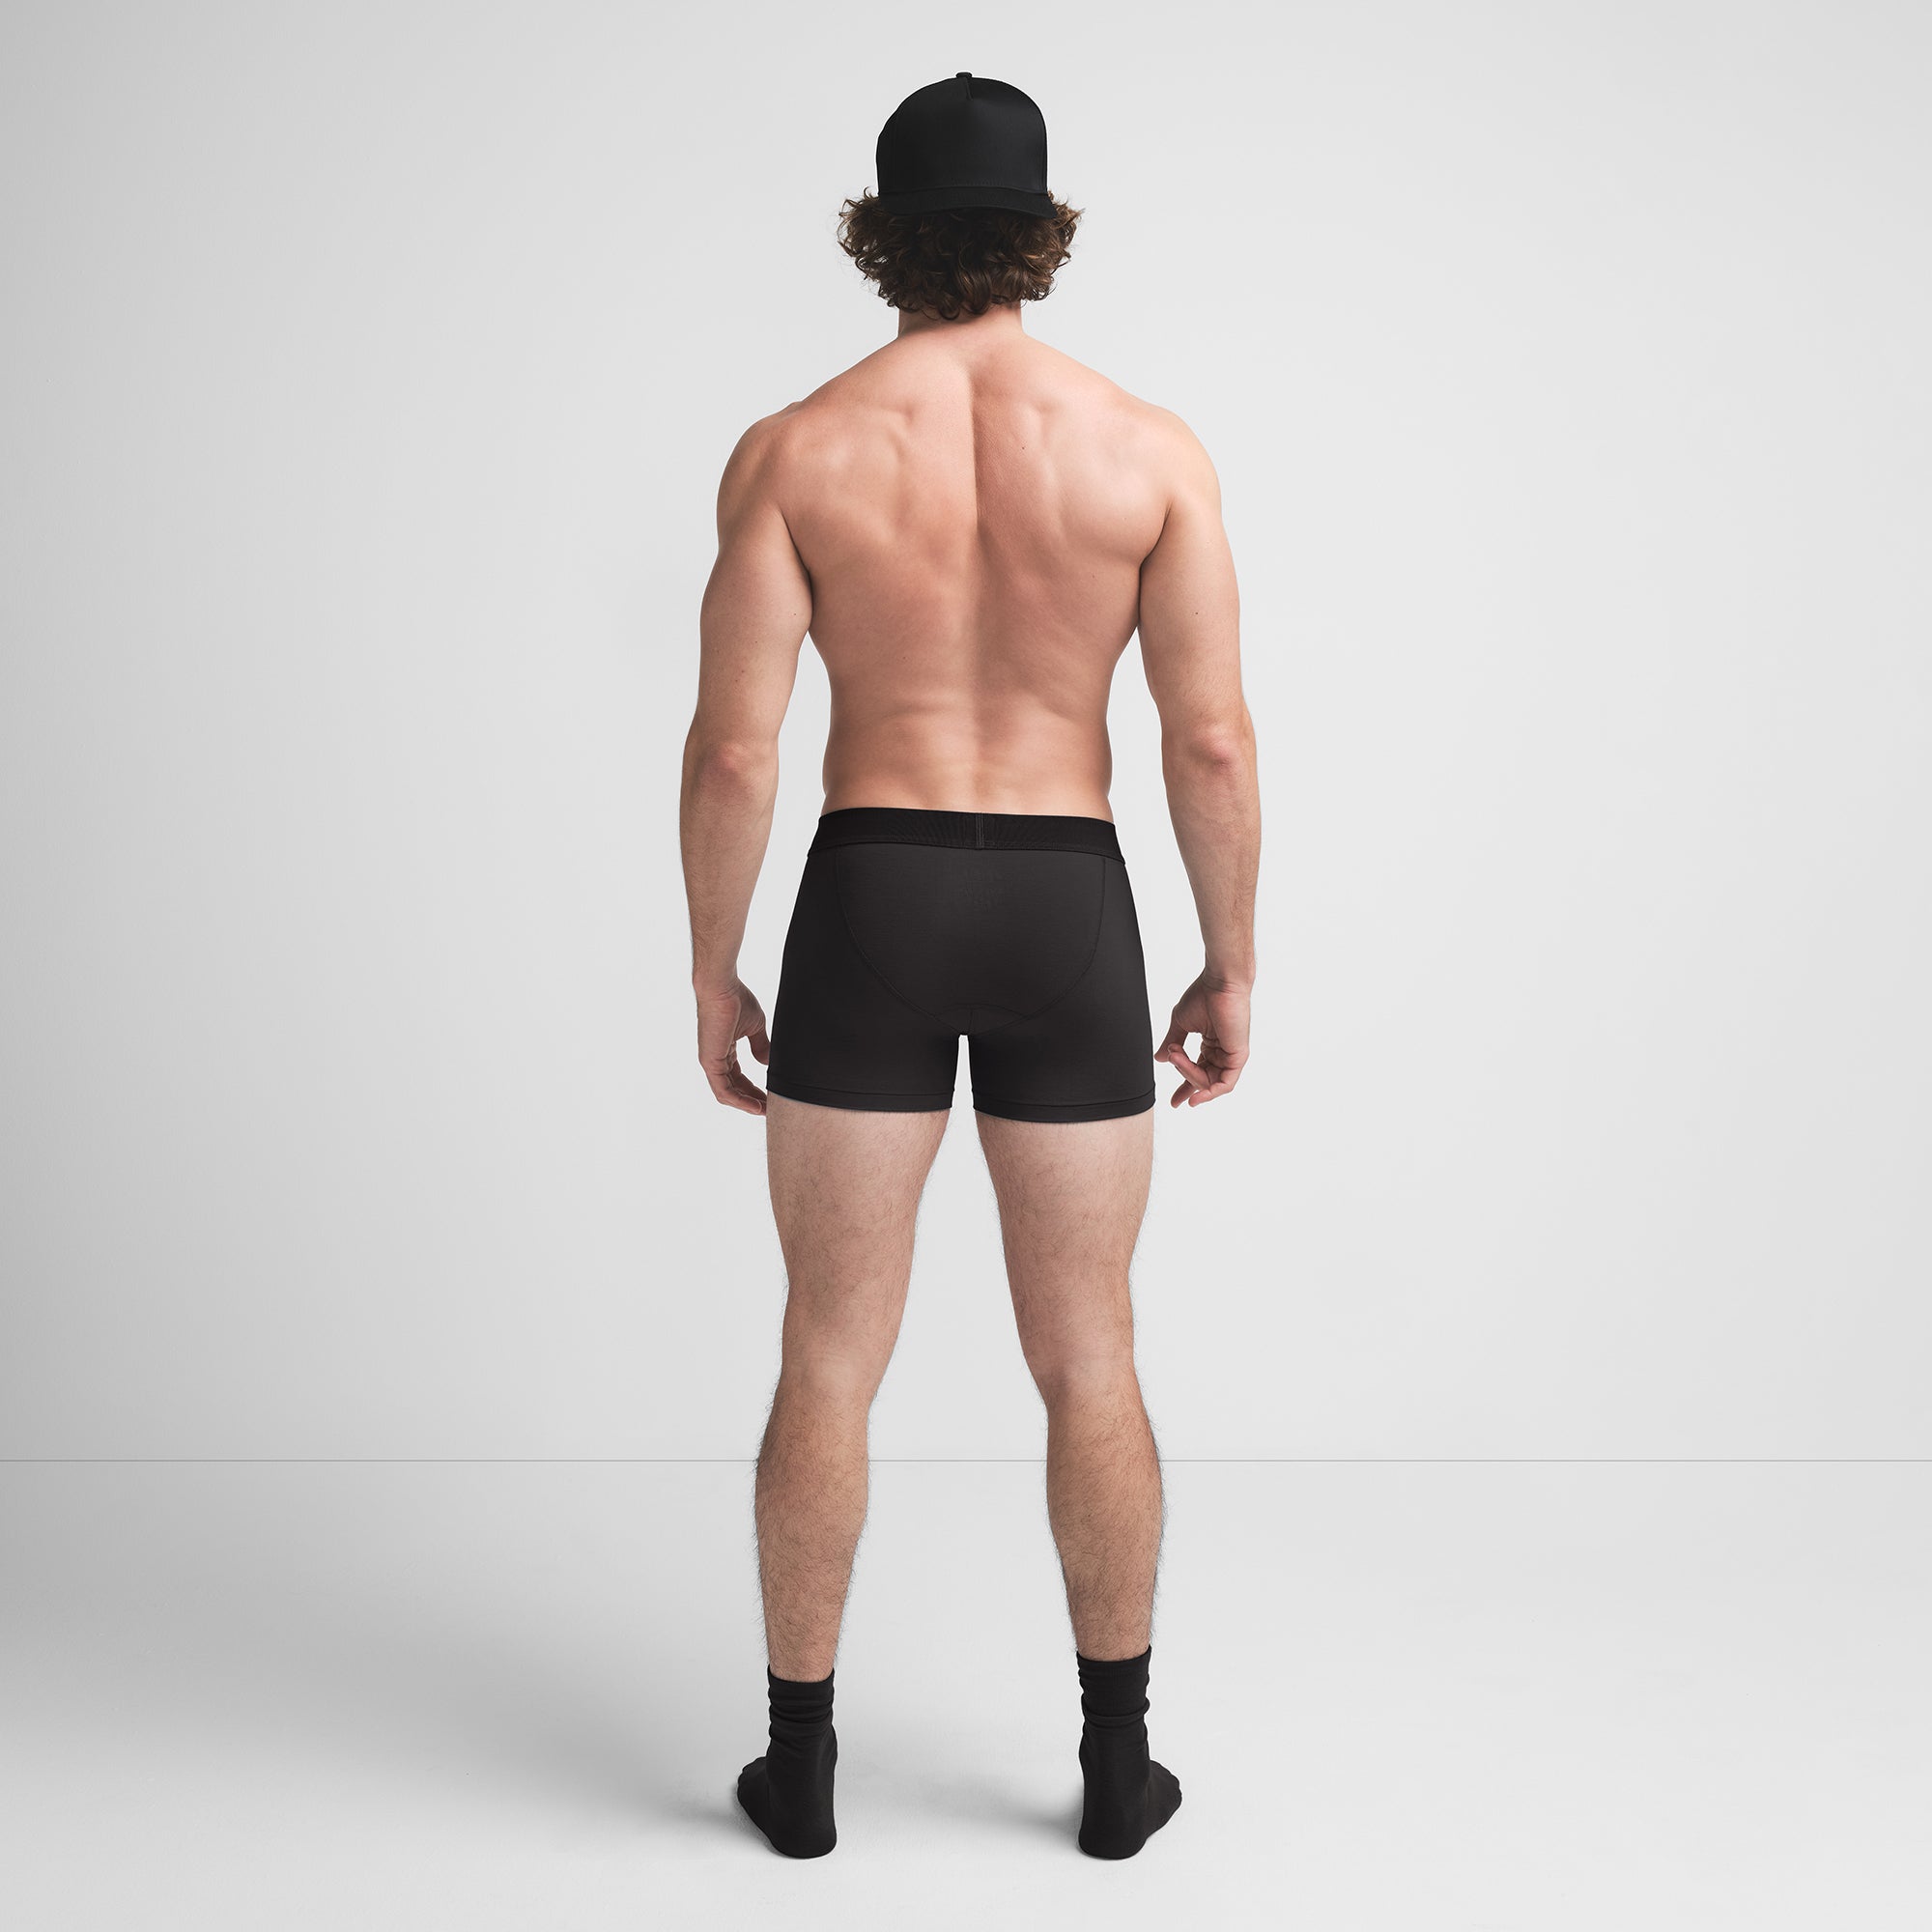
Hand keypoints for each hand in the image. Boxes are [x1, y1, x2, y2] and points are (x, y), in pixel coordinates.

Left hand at [694, 978, 769, 1115]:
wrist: (723, 988)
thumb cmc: (736, 999)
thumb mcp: (755, 1026)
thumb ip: (760, 1045)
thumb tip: (766, 1062)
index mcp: (724, 1049)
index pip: (738, 1077)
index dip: (753, 1089)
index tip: (770, 1097)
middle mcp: (715, 1058)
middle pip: (734, 1088)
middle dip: (752, 1100)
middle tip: (770, 1109)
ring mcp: (711, 1061)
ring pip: (727, 1093)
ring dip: (746, 1104)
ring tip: (765, 1111)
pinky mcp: (710, 1062)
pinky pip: (724, 1090)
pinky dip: (739, 1101)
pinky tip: (755, 1106)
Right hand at [1155, 973, 1249, 1107]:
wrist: (1219, 983)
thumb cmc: (1203, 995)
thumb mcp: (1180, 1023)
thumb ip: (1171, 1042)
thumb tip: (1159, 1058)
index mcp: (1211, 1045)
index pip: (1198, 1073)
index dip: (1185, 1088)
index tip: (1173, 1101)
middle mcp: (1222, 1052)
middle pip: (1203, 1080)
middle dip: (1185, 1079)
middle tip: (1171, 1060)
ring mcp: (1231, 1055)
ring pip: (1210, 1082)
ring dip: (1189, 1074)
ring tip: (1177, 1056)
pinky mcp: (1238, 1056)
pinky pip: (1224, 1084)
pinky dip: (1209, 1092)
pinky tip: (1196, 1095)